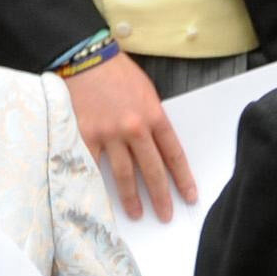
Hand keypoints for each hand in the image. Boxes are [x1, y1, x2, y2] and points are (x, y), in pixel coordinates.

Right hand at [66, 53, 197, 221]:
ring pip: (124, 175)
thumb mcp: (146, 92)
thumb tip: (157, 146)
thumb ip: (153, 119)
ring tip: (138, 214)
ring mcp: (110, 134)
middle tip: (166, 215)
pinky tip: (103, 200)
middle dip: (161, 196)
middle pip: (152, 170)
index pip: (174, 154)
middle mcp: (135, 128)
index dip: (183, 178)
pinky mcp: (86, 136)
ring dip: (132, 198)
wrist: (86, 59)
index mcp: (154, 115)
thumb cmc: (118, 72)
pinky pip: (95, 167)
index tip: (189, 196)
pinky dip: (99, 185)